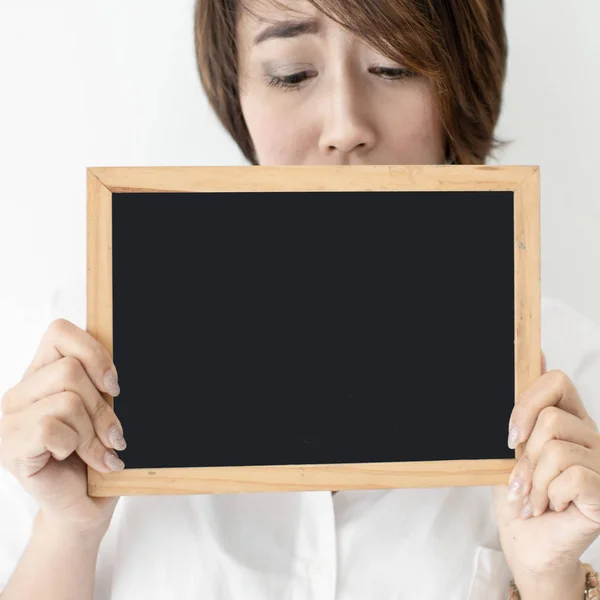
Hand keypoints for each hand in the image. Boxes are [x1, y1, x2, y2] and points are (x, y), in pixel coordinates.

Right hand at [0, 319, 125, 537]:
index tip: (113, 386)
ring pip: (66, 400)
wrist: (84, 505)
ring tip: (98, 451)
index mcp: (43, 373)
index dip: (93, 353)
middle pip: (70, 369)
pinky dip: (76, 446)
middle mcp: (21, 392)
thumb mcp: (104, 410)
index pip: (60, 332)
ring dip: (93, 431)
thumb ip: (101, 383)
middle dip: (102, 406)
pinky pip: (51, 428)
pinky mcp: (10, 446)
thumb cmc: (96, 455)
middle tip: (113, 434)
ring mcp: (10, 419)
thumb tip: (115, 372)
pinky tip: (79, 460)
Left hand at [493, 352, 599, 591]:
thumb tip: (537, 353)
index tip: (510, 436)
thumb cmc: (519, 497)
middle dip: (524, 454)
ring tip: (532, 498)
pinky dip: (549, 495)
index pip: (557, 381)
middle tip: (519, 480)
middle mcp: (589, 436)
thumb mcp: (511, 449)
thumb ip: (523, 410)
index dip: (527, 401)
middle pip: (551, 418)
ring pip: (556, 449)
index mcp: (567, 420)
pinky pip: (572, 475)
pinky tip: (550, 507)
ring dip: (533, 481)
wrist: (527, 543)